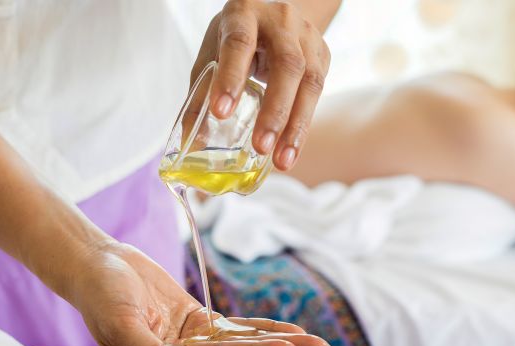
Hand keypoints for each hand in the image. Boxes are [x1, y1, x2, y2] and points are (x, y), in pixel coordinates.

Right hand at [68, 242, 333, 345]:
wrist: (95, 265)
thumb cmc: (101, 296)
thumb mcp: (121, 325)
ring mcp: (193, 344)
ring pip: (243, 344)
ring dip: (280, 342)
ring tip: (320, 345)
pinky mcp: (198, 324)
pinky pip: (236, 328)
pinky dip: (263, 328)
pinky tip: (292, 331)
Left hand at [191, 0, 331, 171]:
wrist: (276, 17)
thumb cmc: (237, 39)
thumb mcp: (214, 54)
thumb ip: (201, 93)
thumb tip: (191, 141)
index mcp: (244, 14)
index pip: (239, 43)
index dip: (231, 77)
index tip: (221, 113)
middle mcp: (281, 22)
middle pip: (286, 65)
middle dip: (274, 110)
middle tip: (261, 147)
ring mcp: (307, 38)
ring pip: (310, 83)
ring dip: (295, 126)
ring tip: (281, 161)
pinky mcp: (323, 57)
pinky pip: (317, 95)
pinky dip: (302, 127)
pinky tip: (291, 151)